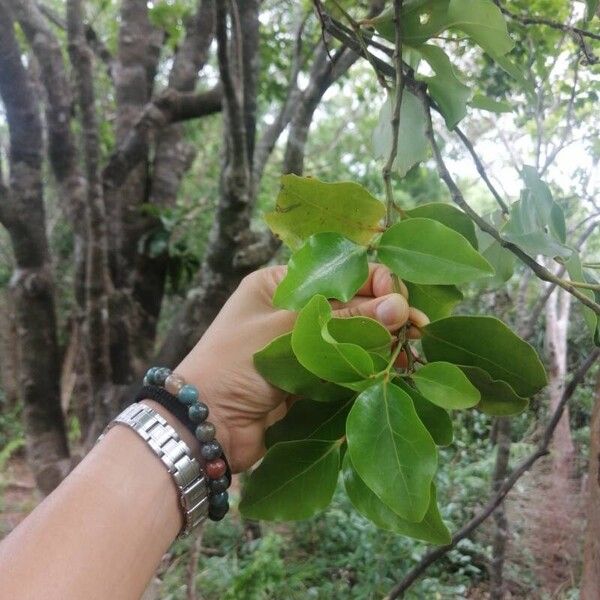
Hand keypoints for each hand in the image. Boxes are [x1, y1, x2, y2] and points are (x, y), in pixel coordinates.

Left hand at [176, 264, 427, 471]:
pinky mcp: (310, 379)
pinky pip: (346, 367)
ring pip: (351, 337)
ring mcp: (303, 347)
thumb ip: (343, 319)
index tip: (400, 299)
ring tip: (410, 350)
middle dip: (383, 314)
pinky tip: (394, 370)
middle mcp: (294, 311)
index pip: (337, 272)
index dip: (372, 281)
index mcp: (280, 285)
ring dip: (380, 343)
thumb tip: (397, 306)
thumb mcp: (287, 332)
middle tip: (416, 327)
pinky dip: (369, 368)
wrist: (204, 426)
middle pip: (349, 305)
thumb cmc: (234, 364)